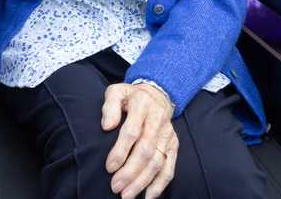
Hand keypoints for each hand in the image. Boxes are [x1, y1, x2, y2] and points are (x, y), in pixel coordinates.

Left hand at [101, 83, 177, 198]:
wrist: (157, 96)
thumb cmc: (130, 97)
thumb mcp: (117, 92)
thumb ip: (110, 106)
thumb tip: (106, 125)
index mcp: (142, 107)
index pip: (132, 132)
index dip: (121, 151)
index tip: (109, 167)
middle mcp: (158, 122)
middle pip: (146, 151)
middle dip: (130, 172)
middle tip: (115, 187)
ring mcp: (167, 135)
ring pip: (157, 162)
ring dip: (142, 182)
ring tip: (127, 195)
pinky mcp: (173, 146)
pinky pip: (169, 168)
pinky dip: (160, 184)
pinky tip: (148, 196)